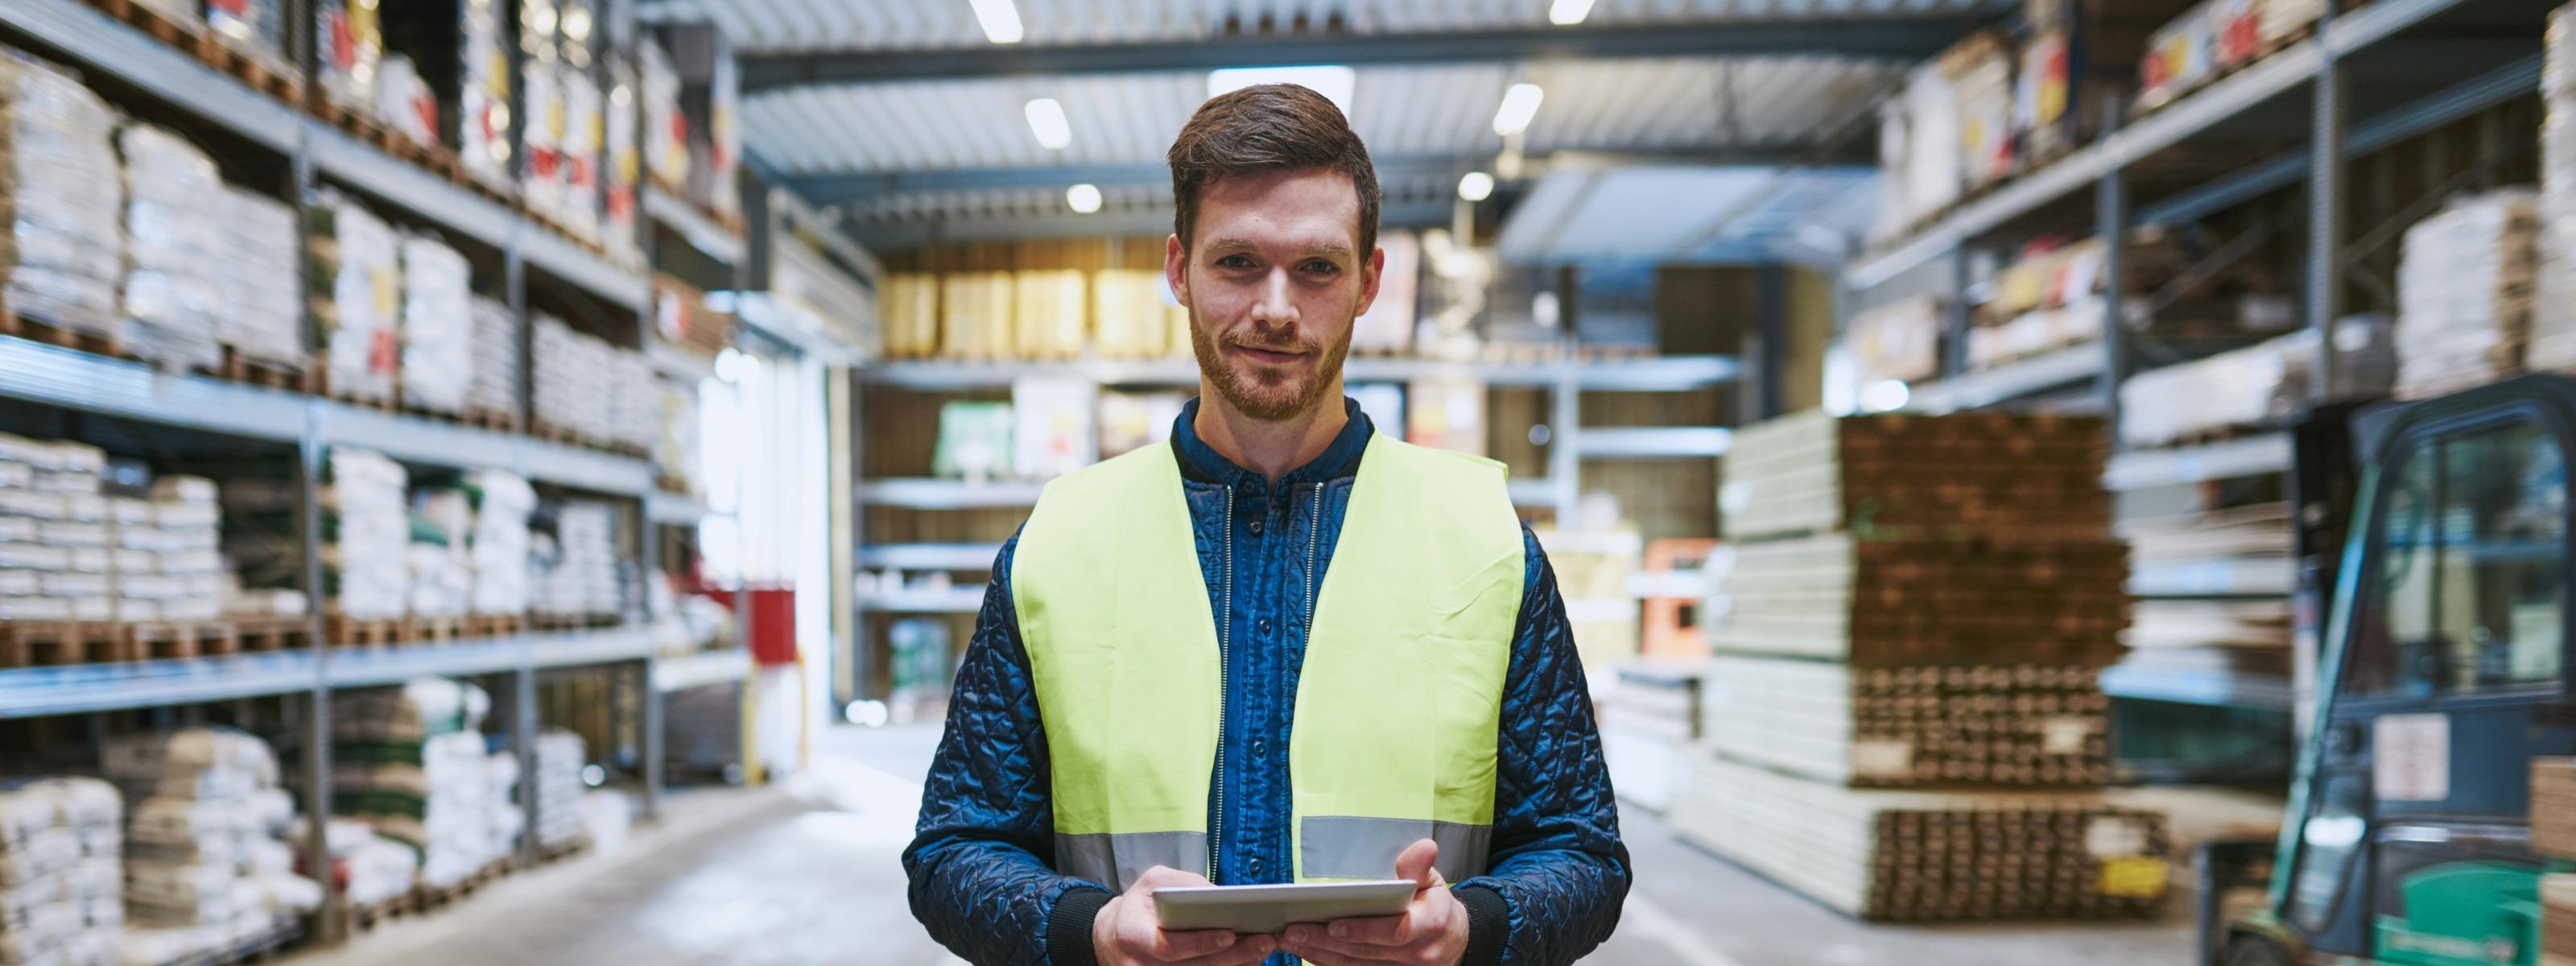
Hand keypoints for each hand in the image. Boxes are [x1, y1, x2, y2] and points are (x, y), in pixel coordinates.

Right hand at [1093, 865, 1279, 965]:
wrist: (1113, 935)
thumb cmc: (1139, 904)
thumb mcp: (1153, 881)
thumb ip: (1184, 886)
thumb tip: (1223, 897)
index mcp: (1132, 934)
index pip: (1168, 946)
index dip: (1200, 943)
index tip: (1230, 933)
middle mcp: (1139, 965)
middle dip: (1232, 956)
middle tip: (1264, 941)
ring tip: (1263, 949)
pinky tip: (1248, 960)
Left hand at [1278, 839, 1469, 965]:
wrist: (1453, 941)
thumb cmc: (1435, 905)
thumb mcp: (1433, 881)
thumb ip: (1420, 867)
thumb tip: (1424, 848)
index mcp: (1430, 925)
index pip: (1395, 931)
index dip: (1363, 929)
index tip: (1334, 923)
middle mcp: (1417, 954)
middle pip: (1365, 951)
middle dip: (1325, 941)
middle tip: (1291, 929)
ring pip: (1355, 965)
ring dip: (1318, 953)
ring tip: (1288, 939)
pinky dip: (1327, 962)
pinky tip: (1304, 951)